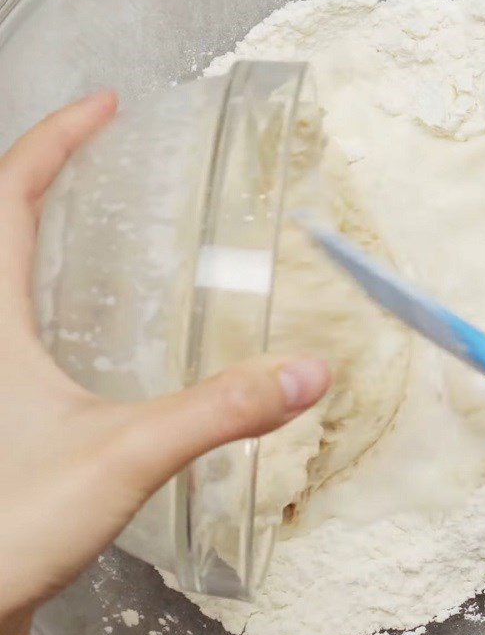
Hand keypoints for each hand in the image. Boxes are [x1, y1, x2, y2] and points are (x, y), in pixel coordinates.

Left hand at [0, 92, 329, 634]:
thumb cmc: (5, 527)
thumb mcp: (125, 454)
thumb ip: (220, 411)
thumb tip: (305, 373)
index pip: (8, 194)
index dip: (54, 140)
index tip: (103, 106)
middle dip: (45, 175)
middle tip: (103, 152)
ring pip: (5, 280)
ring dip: (41, 234)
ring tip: (101, 221)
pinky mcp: (3, 414)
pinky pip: (17, 329)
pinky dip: (48, 301)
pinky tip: (92, 329)